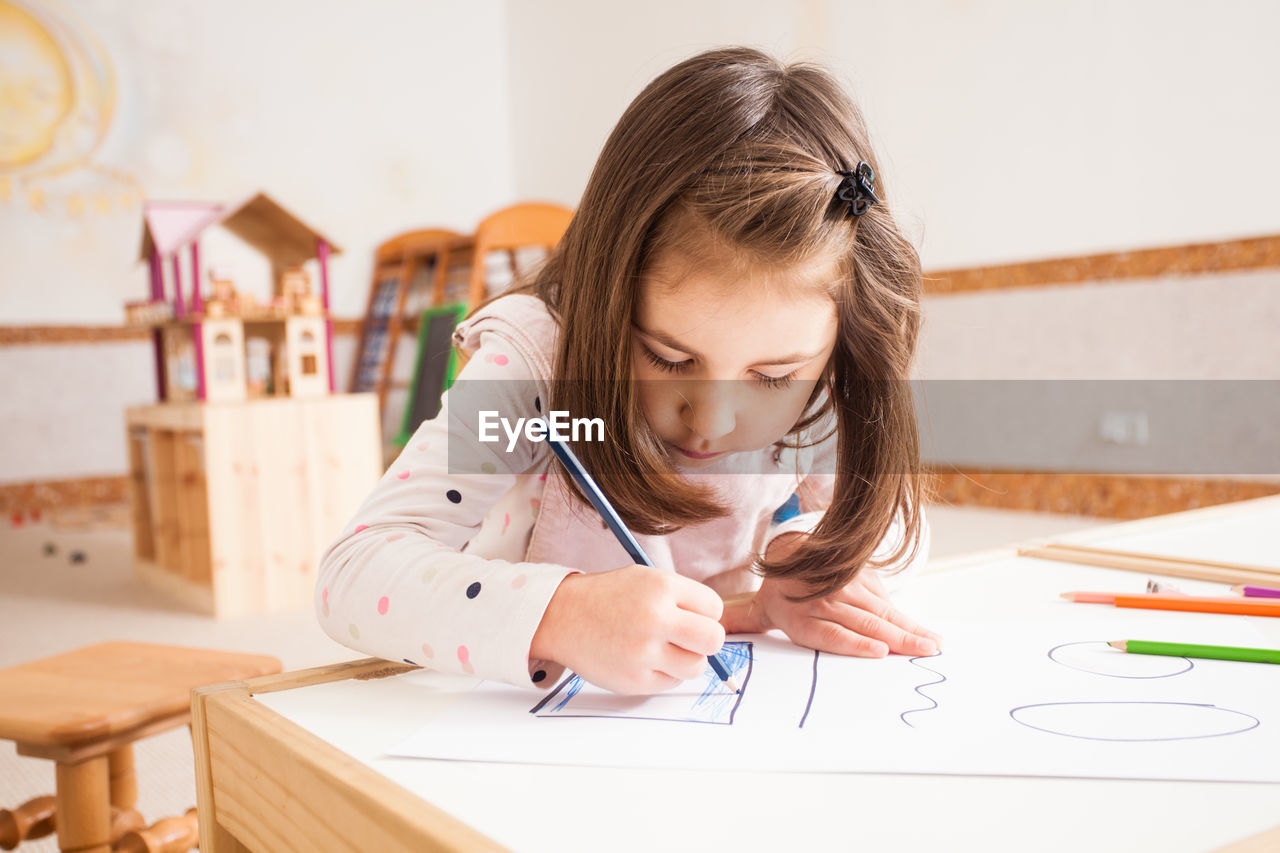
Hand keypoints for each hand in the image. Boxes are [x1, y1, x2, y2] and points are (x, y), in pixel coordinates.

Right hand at [530, 565, 725, 693]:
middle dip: (706, 641)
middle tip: (690, 639)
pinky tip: (643, 659)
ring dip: (686, 660)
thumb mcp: (646, 579)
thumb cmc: (609, 597)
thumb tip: (716, 631)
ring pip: (696, 667)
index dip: (705, 613)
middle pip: (714, 640)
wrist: (562, 616)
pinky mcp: (634, 680)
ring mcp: (644, 652)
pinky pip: (671, 682)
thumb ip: (682, 600)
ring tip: (664, 649)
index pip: (714, 608)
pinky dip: (664, 673)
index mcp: (661, 587)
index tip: (689, 615)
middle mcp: (655, 619)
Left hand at [722, 533, 941, 657]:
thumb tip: (714, 636)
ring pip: (882, 612)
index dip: (855, 641)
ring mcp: (849, 588)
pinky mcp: (865, 579)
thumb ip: (741, 624)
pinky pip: (889, 603)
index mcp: (800, 614)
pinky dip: (910, 620)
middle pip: (865, 623)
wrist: (794, 548)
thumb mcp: (759, 609)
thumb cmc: (780, 592)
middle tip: (922, 653)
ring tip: (932, 647)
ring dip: (910, 631)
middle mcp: (826, 600)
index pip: (831, 631)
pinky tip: (928, 636)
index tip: (878, 651)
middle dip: (895, 639)